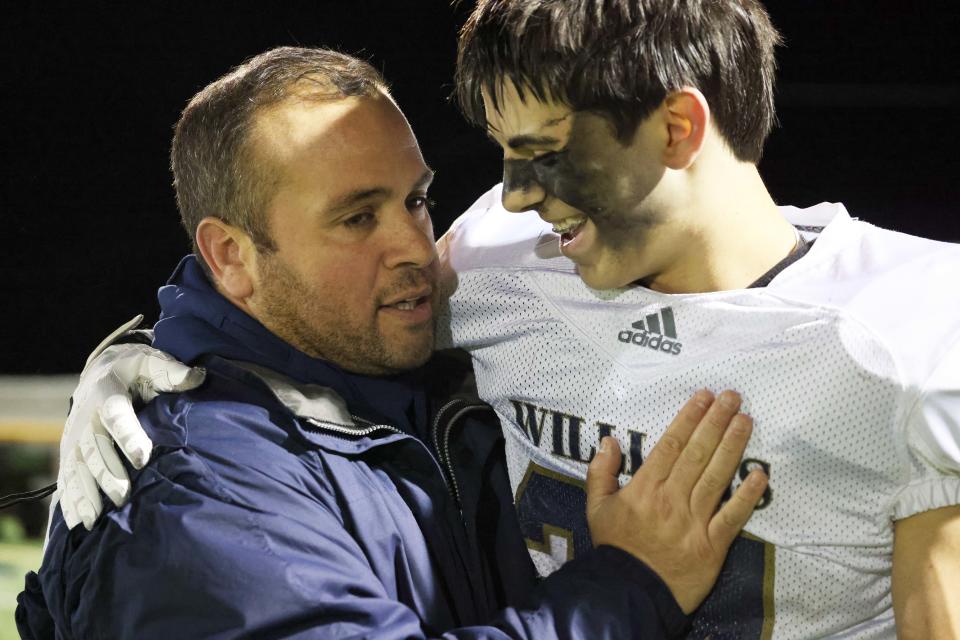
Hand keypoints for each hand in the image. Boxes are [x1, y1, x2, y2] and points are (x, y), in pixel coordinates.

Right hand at [57, 339, 203, 529]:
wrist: (101, 371)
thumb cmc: (134, 370)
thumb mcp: (150, 363)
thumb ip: (171, 372)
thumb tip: (198, 377)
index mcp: (107, 393)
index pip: (117, 416)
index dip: (128, 436)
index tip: (143, 458)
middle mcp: (86, 417)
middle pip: (94, 448)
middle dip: (107, 473)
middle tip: (124, 496)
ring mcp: (74, 437)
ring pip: (76, 467)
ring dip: (84, 493)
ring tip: (94, 518)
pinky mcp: (69, 452)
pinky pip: (66, 478)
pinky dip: (70, 501)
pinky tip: (77, 523)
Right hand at [585, 389, 766, 613]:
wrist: (631, 592)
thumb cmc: (616, 547)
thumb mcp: (596, 507)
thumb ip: (601, 472)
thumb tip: (608, 440)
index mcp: (645, 488)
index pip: (671, 445)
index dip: (689, 418)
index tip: (703, 397)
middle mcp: (672, 498)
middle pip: (697, 453)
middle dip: (715, 422)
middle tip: (732, 397)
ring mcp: (694, 520)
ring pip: (716, 476)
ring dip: (733, 446)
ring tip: (746, 420)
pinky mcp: (713, 543)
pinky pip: (733, 516)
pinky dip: (748, 496)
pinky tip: (761, 475)